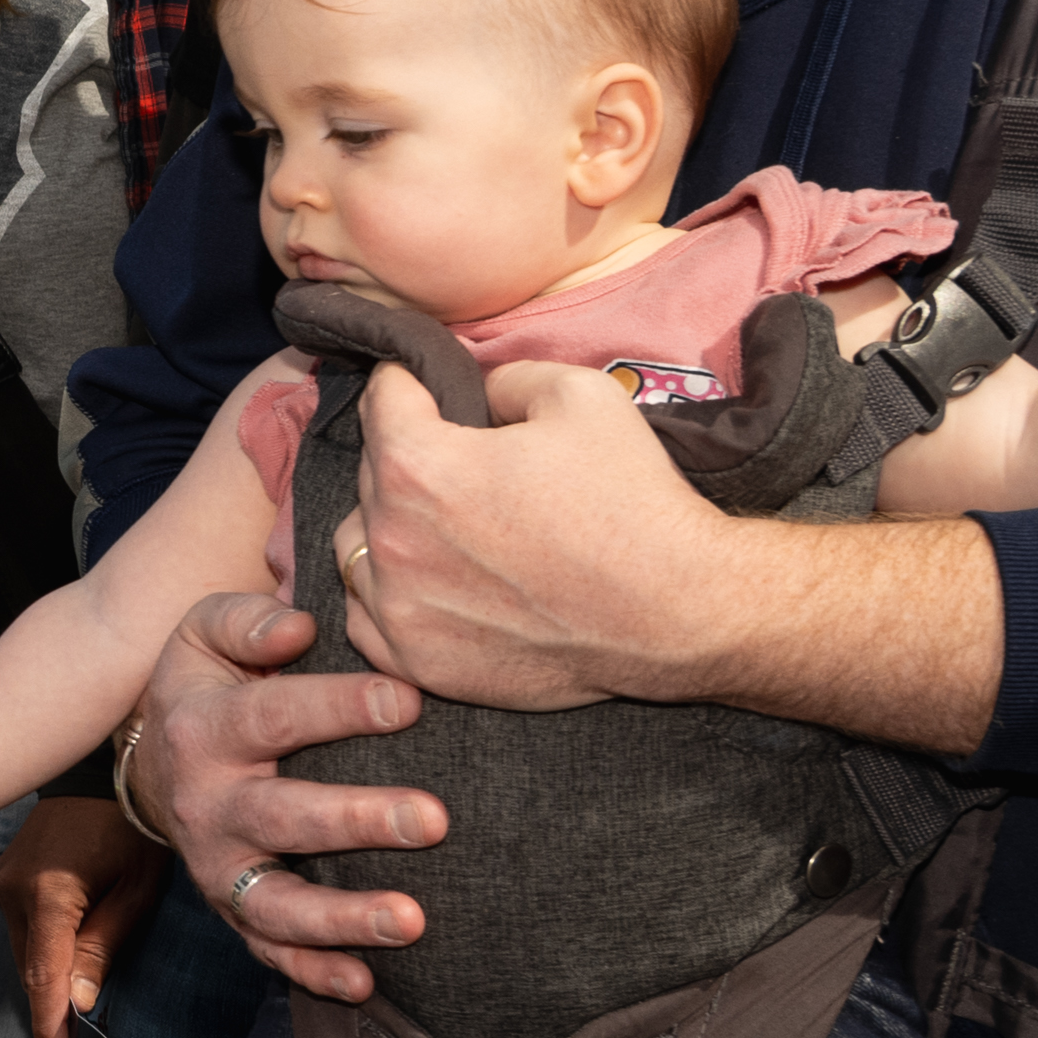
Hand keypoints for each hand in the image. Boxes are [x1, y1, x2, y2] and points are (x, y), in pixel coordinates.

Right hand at [0, 793, 162, 1037]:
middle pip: (30, 967)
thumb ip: (104, 945)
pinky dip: (40, 954)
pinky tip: (60, 973)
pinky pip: (21, 929)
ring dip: (45, 982)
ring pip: (23, 950)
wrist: (97, 770)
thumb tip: (79, 1003)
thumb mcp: (136, 888)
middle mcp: (12, 890)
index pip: (45, 973)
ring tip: (67, 1025)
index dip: (51, 1022)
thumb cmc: (131, 827)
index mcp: (48, 893)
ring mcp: (1, 882)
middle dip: (49, 1010)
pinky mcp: (3, 877)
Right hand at [139, 589, 441, 1002]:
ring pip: (274, 901)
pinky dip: (311, 972)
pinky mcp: (230, 906)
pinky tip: (364, 984)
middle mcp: (207, 803)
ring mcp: (218, 864)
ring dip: (342, 917)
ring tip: (413, 920)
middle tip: (433, 819)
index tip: (409, 701)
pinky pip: (266, 949)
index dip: (340, 708)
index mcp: (206, 727)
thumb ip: (247, 620)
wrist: (152, 760)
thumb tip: (299, 628)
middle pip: (283, 816)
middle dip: (358, 820)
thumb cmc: (207, 685)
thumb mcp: (204, 633)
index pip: (276, 715)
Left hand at [328, 359, 715, 709]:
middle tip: (467, 465)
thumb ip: (503, 376)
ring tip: (446, 528)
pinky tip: (433, 586)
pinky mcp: (418, 661)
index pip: (383, 398)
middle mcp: (391, 537)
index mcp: (418, 465)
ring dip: (389, 528)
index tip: (434, 389)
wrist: (679, 612)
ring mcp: (399, 607)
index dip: (413, 382)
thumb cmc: (633, 501)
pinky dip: (390, 597)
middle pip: (372, 473)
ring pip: (357, 546)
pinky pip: (368, 618)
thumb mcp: (580, 394)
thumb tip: (470, 385)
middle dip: (410, 457)